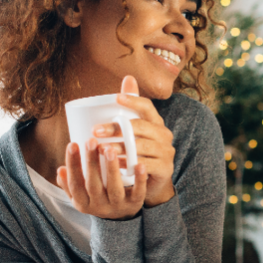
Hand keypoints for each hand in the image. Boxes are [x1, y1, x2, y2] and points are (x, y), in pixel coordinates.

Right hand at [57, 138, 147, 219]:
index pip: (75, 183)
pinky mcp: (134, 204)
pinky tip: (140, 165)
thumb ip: (69, 184)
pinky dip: (139, 179)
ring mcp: (117, 205)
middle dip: (91, 162)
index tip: (72, 144)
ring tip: (110, 149)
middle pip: (93, 184)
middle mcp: (99, 206)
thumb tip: (60, 169)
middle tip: (91, 141)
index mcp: (83, 203)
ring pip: (114, 188)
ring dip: (112, 168)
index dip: (73, 164)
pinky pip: (138, 192)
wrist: (120, 219)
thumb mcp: (81, 195)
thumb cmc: (97, 199)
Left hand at [92, 76, 175, 206]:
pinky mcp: (165, 169)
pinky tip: (116, 164)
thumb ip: (131, 108)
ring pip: (141, 146)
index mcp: (157, 123)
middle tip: (95, 131)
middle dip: (116, 128)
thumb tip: (128, 77)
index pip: (147, 107)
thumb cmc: (139, 154)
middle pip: (140, 127)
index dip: (133, 100)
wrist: (153, 184)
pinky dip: (130, 164)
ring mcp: (166, 153)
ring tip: (102, 149)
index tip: (116, 98)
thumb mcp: (135, 132)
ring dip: (120, 147)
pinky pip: (146, 164)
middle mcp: (164, 135)